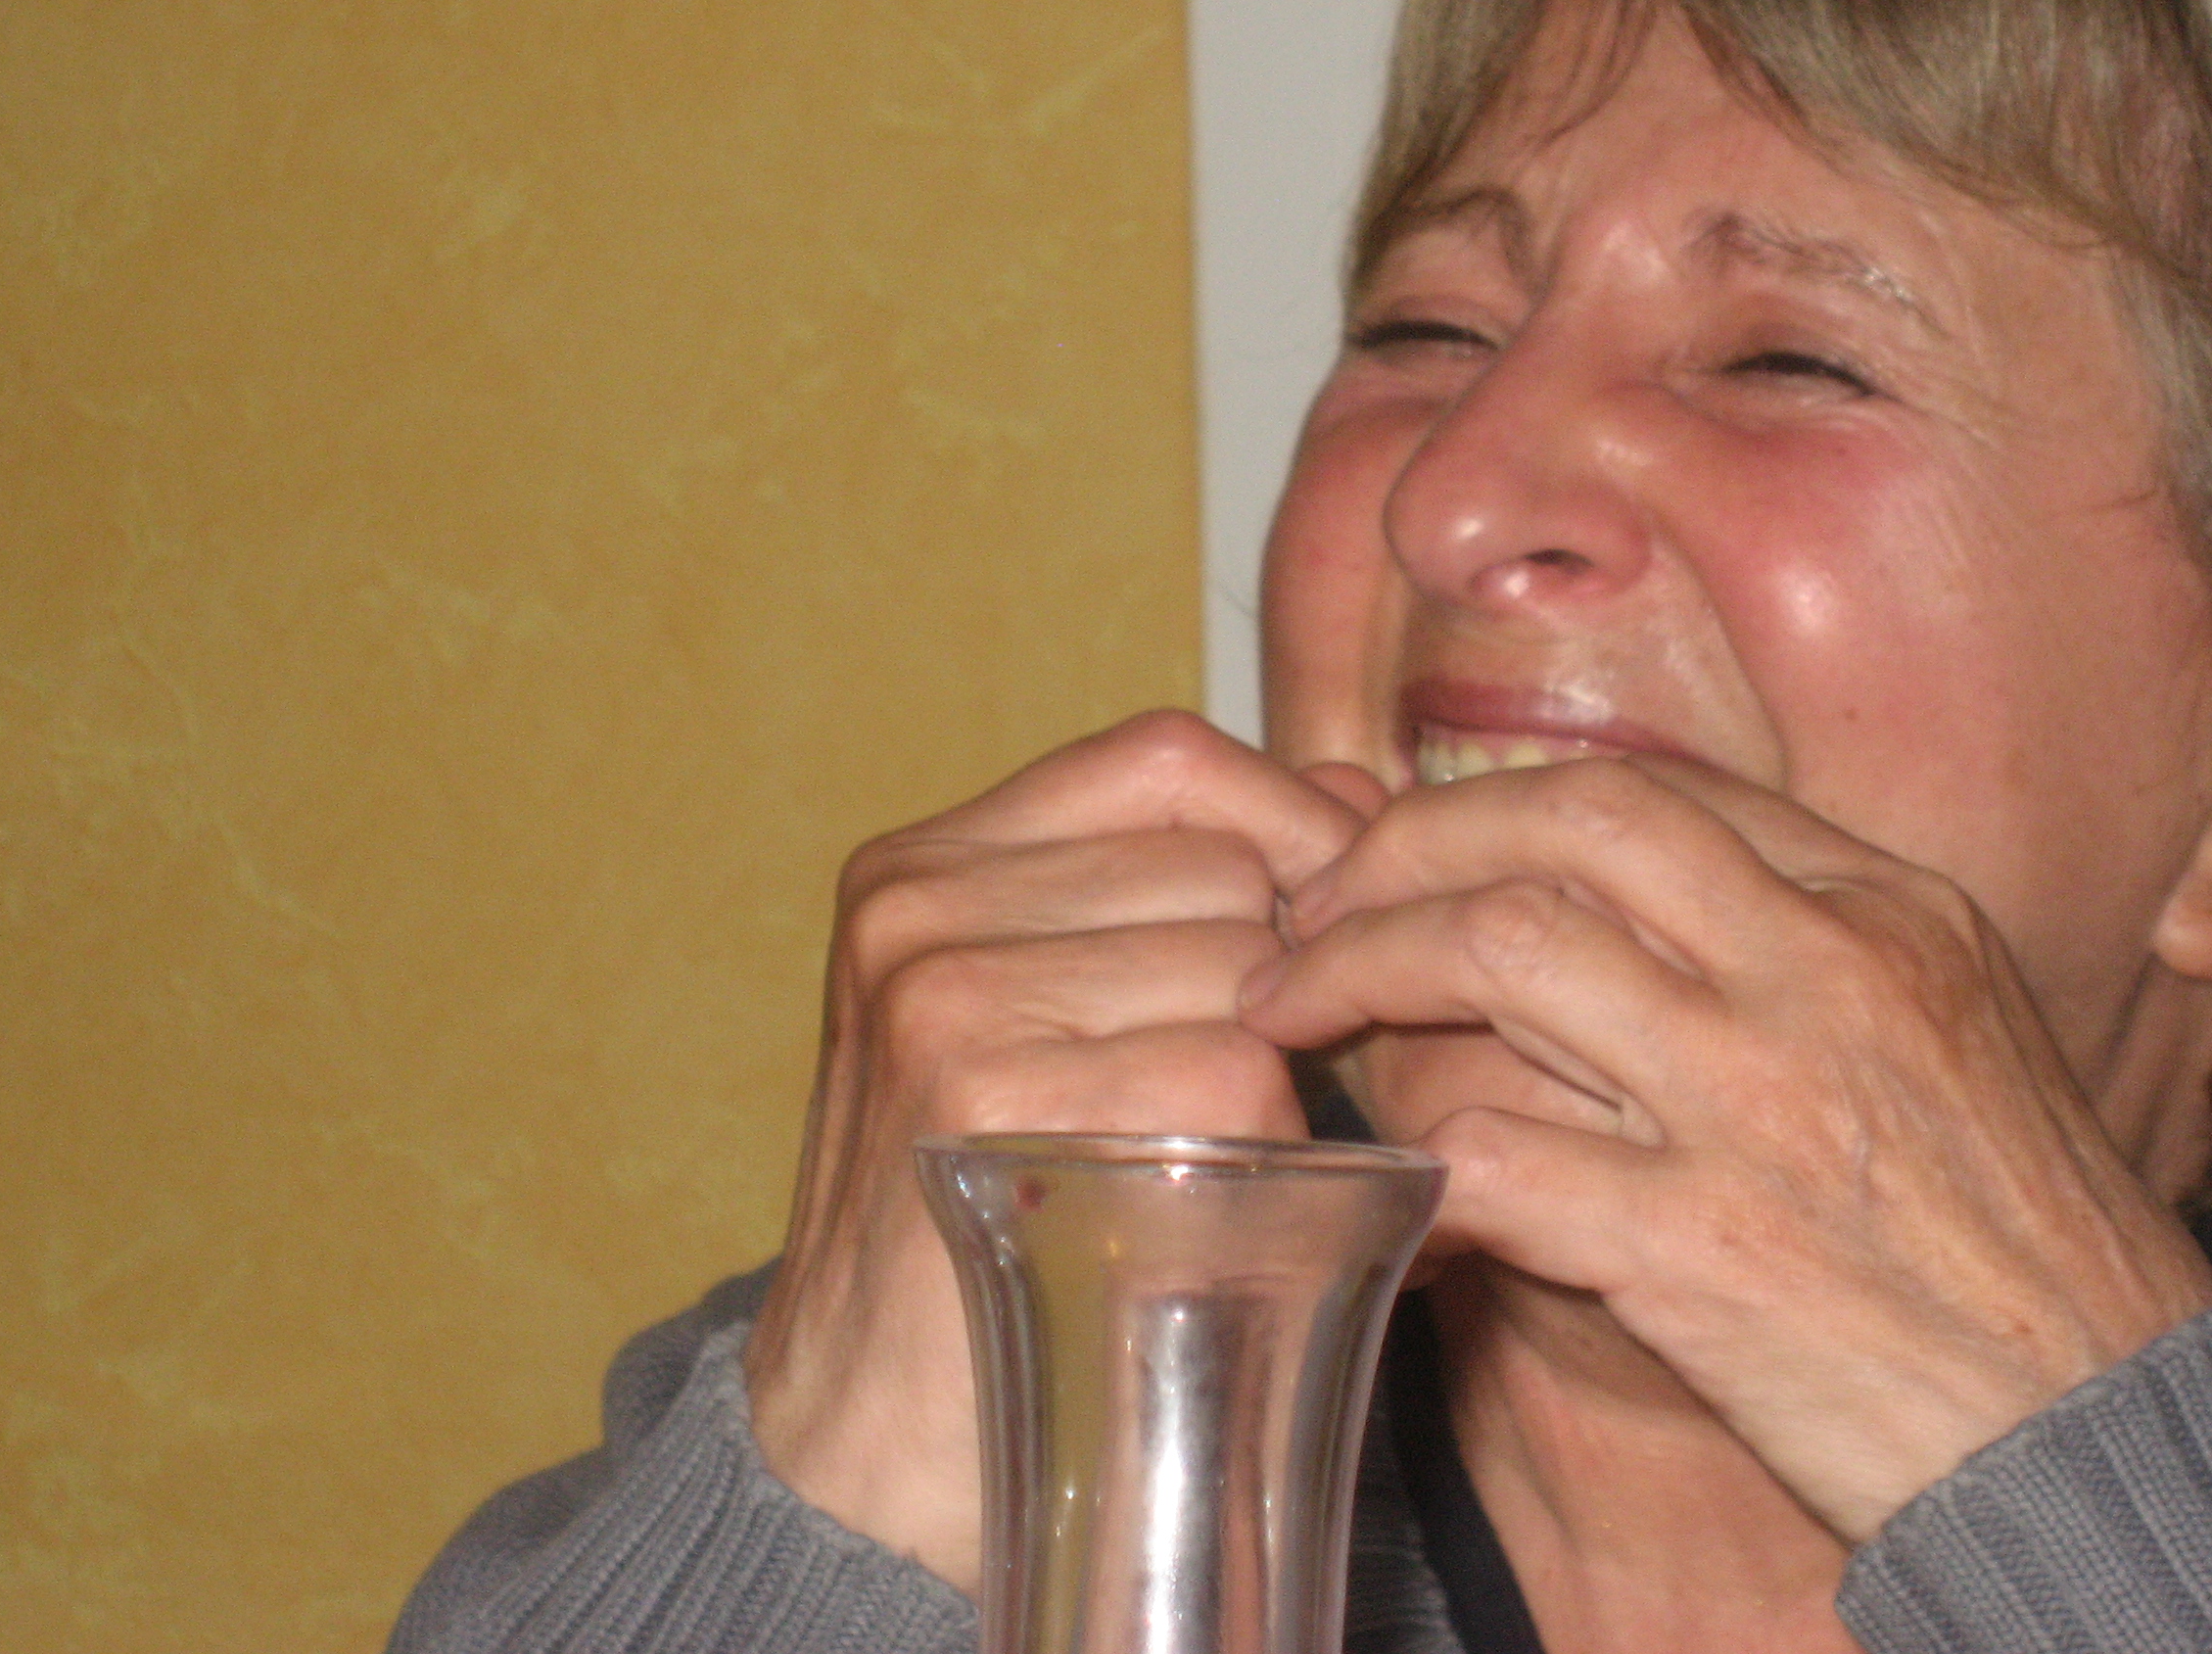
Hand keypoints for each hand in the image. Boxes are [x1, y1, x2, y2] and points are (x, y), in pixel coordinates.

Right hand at [743, 711, 1368, 1586]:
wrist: (863, 1454)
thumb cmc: (991, 1233)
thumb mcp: (1058, 1027)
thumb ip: (1176, 897)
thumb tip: (1348, 790)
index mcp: (924, 868)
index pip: (1167, 757)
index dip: (1289, 822)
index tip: (1341, 920)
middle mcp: (919, 908)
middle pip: (1223, 865)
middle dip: (1286, 976)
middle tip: (1247, 1099)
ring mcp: (942, 992)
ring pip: (1241, 968)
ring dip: (1274, 1075)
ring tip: (1202, 1165)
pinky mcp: (986, 1091)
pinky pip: (1227, 1068)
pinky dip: (1257, 1149)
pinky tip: (1199, 1218)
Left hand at [1237, 755, 2211, 1541]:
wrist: (2109, 1435)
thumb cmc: (2023, 1246)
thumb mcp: (1952, 1037)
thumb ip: (1801, 952)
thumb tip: (1616, 904)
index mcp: (1886, 909)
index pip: (1645, 792)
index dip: (1486, 810)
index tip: (1403, 856)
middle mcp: (1822, 973)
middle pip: (1557, 824)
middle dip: (1401, 847)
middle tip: (1309, 908)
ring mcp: (1760, 1102)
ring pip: (1498, 957)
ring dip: (1356, 974)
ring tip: (1286, 1016)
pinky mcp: (1702, 1247)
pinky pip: (1493, 1154)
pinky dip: (1405, 1162)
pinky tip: (1373, 1183)